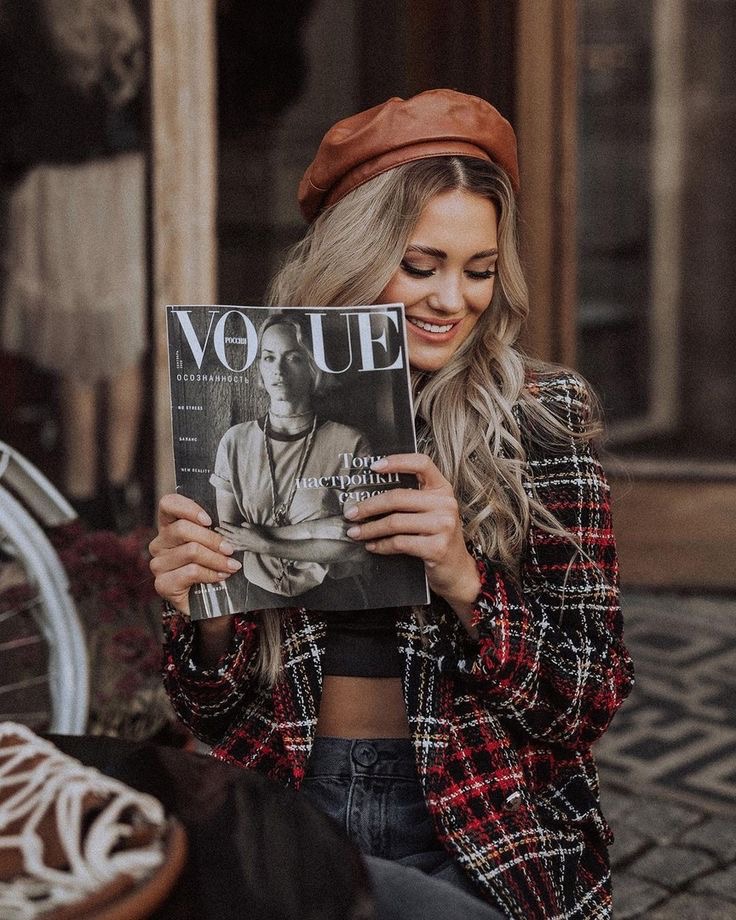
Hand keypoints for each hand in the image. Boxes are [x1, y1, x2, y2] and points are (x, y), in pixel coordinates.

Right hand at [149, 494, 241, 615]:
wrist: (209, 602)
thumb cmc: (212, 566)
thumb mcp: (213, 543)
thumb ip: (214, 529)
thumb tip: (231, 523)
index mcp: (170, 526)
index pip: (168, 504)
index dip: (188, 508)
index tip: (209, 520)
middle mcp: (160, 543)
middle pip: (182, 529)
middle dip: (212, 539)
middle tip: (230, 549)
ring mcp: (158, 564)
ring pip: (190, 551)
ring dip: (216, 559)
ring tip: (231, 565)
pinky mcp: (162, 584)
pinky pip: (191, 571)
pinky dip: (211, 573)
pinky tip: (221, 577)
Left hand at [215, 521, 267, 552]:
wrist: (262, 545)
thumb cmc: (258, 535)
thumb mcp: (252, 526)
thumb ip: (245, 524)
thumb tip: (241, 524)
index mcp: (240, 531)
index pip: (229, 527)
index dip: (224, 524)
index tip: (220, 522)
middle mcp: (237, 538)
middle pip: (226, 534)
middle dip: (220, 530)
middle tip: (215, 528)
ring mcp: (238, 544)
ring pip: (228, 540)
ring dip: (222, 537)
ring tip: (218, 535)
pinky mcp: (241, 549)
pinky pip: (232, 547)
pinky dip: (228, 546)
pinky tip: (226, 545)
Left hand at [342, 454, 480, 629]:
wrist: (457, 570)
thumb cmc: (437, 537)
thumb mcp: (431, 512)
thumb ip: (410, 500)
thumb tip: (369, 496)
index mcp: (443, 489)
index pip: (422, 464)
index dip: (397, 462)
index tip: (374, 467)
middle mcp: (446, 504)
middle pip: (398, 497)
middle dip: (369, 506)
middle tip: (351, 513)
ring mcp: (443, 525)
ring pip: (395, 522)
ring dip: (370, 528)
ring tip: (355, 532)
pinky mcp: (436, 547)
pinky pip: (399, 543)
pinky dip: (381, 544)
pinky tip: (372, 545)